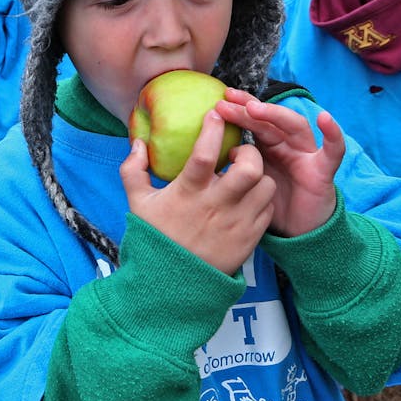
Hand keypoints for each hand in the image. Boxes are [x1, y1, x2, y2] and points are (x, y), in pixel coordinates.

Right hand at [119, 109, 274, 274]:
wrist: (171, 286)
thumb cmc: (155, 239)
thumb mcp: (137, 202)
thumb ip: (133, 169)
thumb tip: (139, 142)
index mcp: (188, 193)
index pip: (205, 153)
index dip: (213, 129)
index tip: (215, 115)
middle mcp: (216, 206)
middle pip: (249, 169)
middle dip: (249, 152)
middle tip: (238, 154)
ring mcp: (236, 224)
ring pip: (265, 187)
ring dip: (258, 176)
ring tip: (245, 177)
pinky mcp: (249, 240)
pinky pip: (268, 210)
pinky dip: (262, 199)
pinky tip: (247, 199)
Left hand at [214, 89, 343, 237]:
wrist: (298, 232)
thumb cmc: (268, 205)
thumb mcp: (244, 183)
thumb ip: (228, 167)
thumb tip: (193, 157)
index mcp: (268, 146)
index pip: (253, 121)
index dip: (238, 109)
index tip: (218, 102)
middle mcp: (287, 144)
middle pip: (270, 120)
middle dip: (250, 108)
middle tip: (227, 100)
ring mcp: (306, 154)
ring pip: (295, 126)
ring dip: (276, 115)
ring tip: (256, 109)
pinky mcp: (323, 171)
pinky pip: (333, 150)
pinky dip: (332, 133)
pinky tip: (324, 118)